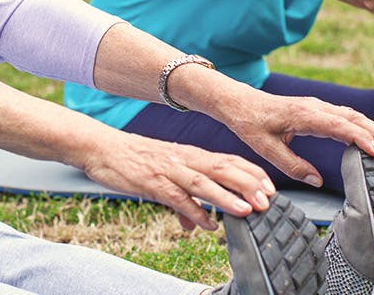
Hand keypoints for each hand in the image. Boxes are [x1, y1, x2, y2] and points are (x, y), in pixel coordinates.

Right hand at [78, 131, 274, 230]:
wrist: (102, 148)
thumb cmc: (135, 161)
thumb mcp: (164, 178)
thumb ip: (184, 201)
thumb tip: (196, 224)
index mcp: (191, 156)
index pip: (229, 161)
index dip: (252, 173)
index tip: (271, 188)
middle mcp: (185, 160)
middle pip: (224, 169)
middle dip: (248, 185)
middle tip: (269, 201)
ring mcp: (170, 171)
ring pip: (204, 183)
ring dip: (227, 198)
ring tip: (247, 210)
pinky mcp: (153, 183)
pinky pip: (178, 198)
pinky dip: (194, 212)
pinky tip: (208, 225)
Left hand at [218, 92, 373, 188]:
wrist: (241, 103)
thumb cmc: (251, 125)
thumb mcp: (266, 149)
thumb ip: (292, 165)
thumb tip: (318, 181)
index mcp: (303, 115)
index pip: (339, 126)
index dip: (360, 139)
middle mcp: (314, 106)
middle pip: (353, 118)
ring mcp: (317, 105)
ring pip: (352, 115)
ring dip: (373, 130)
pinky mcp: (317, 108)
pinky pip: (345, 116)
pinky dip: (362, 126)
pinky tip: (372, 139)